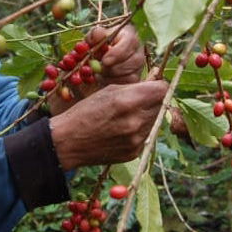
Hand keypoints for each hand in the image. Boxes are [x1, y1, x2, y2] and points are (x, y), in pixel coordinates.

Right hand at [48, 80, 168, 169]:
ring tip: (127, 116)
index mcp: (128, 102)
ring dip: (146, 116)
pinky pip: (146, 136)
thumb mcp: (108, 91)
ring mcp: (136, 139)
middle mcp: (135, 121)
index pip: (162, 90)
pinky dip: (139, 131)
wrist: (68, 142)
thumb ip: (134, 87)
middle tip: (137, 101)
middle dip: (152, 101)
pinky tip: (122, 130)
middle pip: (161, 106)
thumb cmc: (85, 112)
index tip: (152, 86)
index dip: (158, 86)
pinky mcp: (134, 152)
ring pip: (155, 121)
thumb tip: (157, 80)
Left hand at [87, 24, 145, 84]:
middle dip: (114, 69)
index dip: (118, 53)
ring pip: (132, 76)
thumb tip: (96, 38)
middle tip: (98, 71)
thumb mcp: (96, 35)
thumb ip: (95, 34)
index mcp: (130, 35)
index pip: (130, 42)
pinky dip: (115, 84)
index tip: (105, 60)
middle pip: (134, 61)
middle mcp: (139, 50)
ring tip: (98, 75)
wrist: (104, 53)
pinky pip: (128, 85)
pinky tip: (103, 80)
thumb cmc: (101, 42)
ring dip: (112, 78)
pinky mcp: (136, 78)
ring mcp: (139, 66)